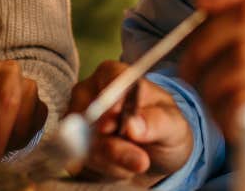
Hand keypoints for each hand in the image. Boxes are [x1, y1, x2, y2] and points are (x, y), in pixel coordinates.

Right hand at [67, 61, 192, 186]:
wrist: (153, 155)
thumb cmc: (164, 129)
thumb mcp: (173, 126)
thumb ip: (157, 122)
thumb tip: (133, 125)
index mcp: (114, 74)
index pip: (107, 80)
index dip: (110, 102)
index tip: (114, 126)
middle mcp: (89, 92)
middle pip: (90, 115)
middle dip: (113, 144)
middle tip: (140, 161)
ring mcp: (76, 118)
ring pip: (83, 142)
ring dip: (112, 161)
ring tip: (136, 161)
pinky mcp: (71, 144)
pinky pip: (79, 159)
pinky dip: (103, 169)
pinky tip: (120, 168)